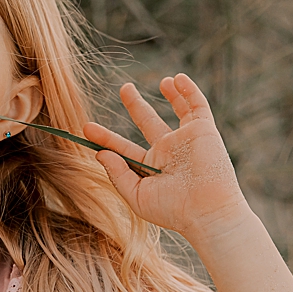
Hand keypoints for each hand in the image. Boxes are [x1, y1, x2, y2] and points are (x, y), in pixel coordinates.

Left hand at [82, 74, 253, 241]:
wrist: (206, 213)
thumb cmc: (173, 210)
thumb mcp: (137, 196)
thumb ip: (117, 174)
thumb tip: (100, 153)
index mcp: (150, 168)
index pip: (123, 148)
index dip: (105, 138)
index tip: (86, 128)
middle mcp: (168, 152)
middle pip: (148, 122)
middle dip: (136, 105)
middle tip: (124, 88)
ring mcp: (186, 140)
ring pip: (178, 110)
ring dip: (171, 94)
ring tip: (163, 80)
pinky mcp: (204, 132)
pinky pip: (197, 106)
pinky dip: (189, 91)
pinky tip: (178, 79)